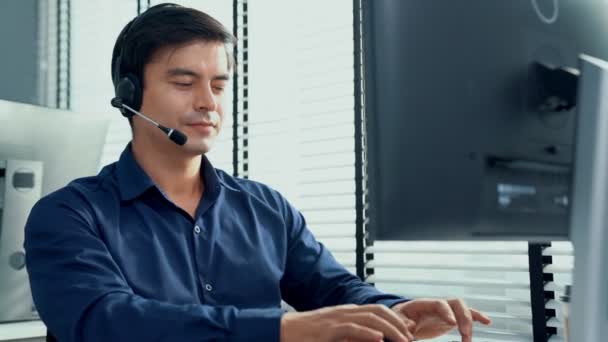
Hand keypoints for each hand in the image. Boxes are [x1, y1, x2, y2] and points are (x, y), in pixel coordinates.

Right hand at [280, 303, 415, 341]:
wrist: (283, 331)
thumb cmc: (307, 335)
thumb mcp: (334, 334)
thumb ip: (352, 335)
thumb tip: (373, 339)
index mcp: (347, 312)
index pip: (377, 310)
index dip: (396, 319)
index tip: (409, 331)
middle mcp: (345, 312)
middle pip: (378, 311)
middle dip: (398, 324)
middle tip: (411, 338)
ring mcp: (336, 319)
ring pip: (369, 318)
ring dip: (390, 329)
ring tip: (403, 340)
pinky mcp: (328, 329)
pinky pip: (351, 329)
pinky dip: (367, 333)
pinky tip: (379, 339)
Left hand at [391, 298, 491, 341]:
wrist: (402, 318)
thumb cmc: (399, 318)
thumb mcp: (398, 319)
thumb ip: (403, 322)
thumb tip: (410, 326)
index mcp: (424, 303)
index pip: (439, 303)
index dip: (446, 312)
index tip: (452, 323)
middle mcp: (437, 304)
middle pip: (455, 303)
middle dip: (463, 316)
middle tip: (464, 333)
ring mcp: (446, 310)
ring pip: (463, 309)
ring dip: (470, 321)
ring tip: (467, 339)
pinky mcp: (452, 318)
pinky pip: (467, 314)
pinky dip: (477, 316)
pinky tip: (487, 322)